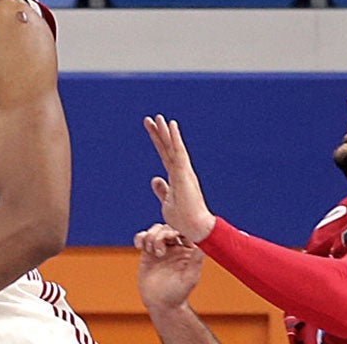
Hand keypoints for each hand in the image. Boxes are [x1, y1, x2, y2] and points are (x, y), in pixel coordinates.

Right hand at [135, 222, 204, 313]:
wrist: (160, 304)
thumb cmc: (178, 293)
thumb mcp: (190, 278)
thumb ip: (196, 260)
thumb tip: (203, 243)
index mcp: (187, 250)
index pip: (184, 231)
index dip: (178, 229)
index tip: (173, 236)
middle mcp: (174, 247)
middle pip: (168, 227)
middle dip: (162, 234)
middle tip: (160, 250)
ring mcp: (160, 248)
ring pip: (155, 230)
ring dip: (152, 237)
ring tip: (152, 252)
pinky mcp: (147, 252)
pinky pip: (142, 237)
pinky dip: (140, 237)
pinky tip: (140, 248)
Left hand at [145, 115, 216, 243]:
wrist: (197, 228)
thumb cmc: (184, 219)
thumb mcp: (167, 203)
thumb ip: (162, 190)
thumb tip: (155, 179)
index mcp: (176, 177)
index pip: (165, 155)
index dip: (157, 141)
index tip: (151, 128)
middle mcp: (181, 171)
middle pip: (167, 148)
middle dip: (158, 133)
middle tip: (150, 118)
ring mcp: (183, 171)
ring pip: (173, 147)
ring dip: (165, 131)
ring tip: (158, 117)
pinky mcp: (184, 173)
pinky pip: (178, 152)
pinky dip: (175, 138)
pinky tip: (171, 126)